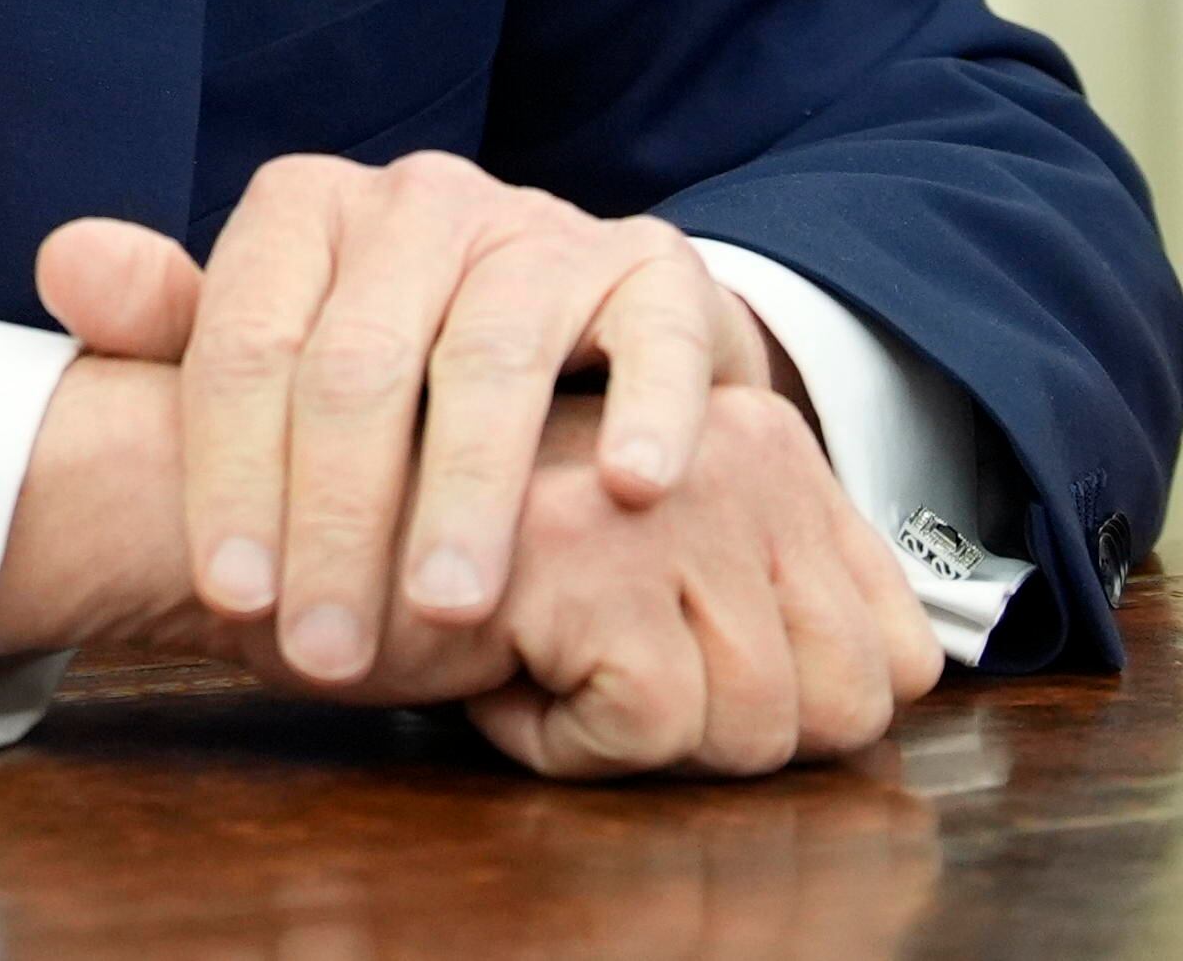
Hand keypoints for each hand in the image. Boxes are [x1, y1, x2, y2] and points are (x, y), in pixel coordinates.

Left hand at [41, 154, 798, 679]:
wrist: (564, 318)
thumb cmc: (390, 357)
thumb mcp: (270, 338)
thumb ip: (168, 322)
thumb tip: (64, 265)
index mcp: (304, 210)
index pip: (246, 344)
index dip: (229, 474)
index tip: (230, 596)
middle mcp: (417, 200)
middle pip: (358, 365)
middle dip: (335, 520)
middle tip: (326, 647)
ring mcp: (538, 227)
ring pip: (488, 359)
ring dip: (467, 493)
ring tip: (447, 608)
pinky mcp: (651, 267)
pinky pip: (650, 332)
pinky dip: (643, 412)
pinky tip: (625, 491)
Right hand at [457, 386, 942, 776]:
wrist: (280, 529)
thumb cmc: (467, 563)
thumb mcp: (663, 575)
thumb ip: (773, 597)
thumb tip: (902, 681)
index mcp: (767, 441)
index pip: (899, 660)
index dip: (790, 715)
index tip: (675, 675)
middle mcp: (743, 446)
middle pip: (847, 706)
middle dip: (718, 740)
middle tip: (601, 677)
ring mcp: (674, 493)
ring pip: (757, 726)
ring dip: (634, 738)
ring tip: (544, 658)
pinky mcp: (593, 550)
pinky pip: (650, 732)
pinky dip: (564, 742)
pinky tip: (499, 666)